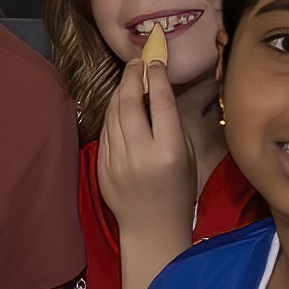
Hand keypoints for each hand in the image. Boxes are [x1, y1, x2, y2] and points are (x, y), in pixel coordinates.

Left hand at [94, 54, 195, 261]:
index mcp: (168, 152)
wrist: (152, 227)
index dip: (156, 77)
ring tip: (128, 77)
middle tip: (137, 61)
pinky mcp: (101, 167)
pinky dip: (112, 112)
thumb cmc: (178, 190)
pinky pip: (106, 130)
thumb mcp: (186, 156)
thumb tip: (159, 92)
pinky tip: (119, 101)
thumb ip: (173, 125)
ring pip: (113, 114)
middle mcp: (140, 155)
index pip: (160, 103)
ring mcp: (117, 161)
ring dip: (120, 90)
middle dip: (132, 76)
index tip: (155, 61)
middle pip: (130, 103)